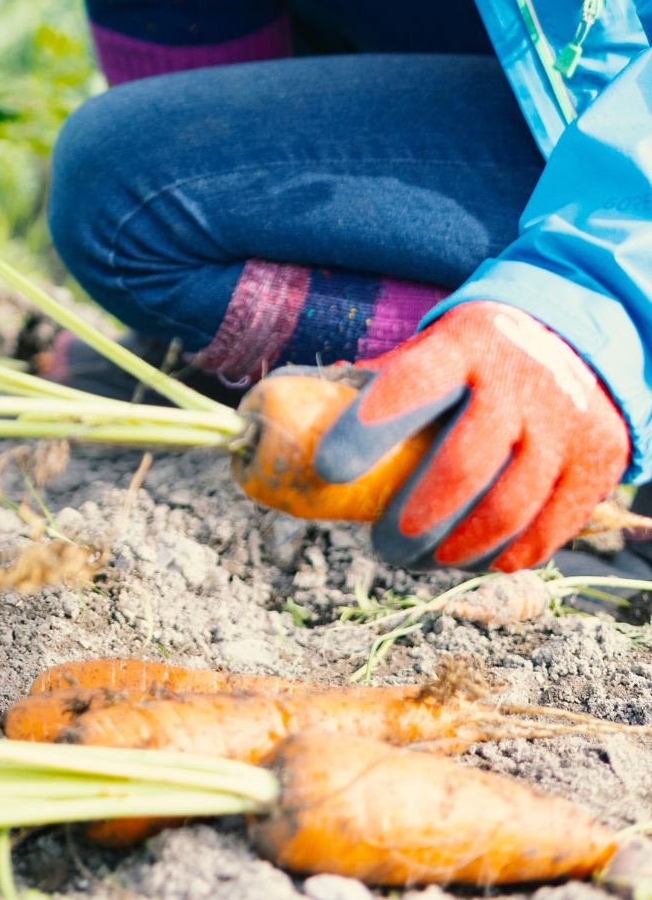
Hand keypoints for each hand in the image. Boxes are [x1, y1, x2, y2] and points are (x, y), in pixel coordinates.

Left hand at [314, 302, 629, 570]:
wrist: (577, 337)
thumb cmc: (477, 354)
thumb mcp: (438, 345)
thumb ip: (387, 382)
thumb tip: (302, 421)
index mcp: (465, 344)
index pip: (411, 386)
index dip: (368, 430)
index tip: (327, 468)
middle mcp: (520, 381)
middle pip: (464, 465)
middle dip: (414, 517)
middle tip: (380, 544)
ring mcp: (565, 424)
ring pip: (508, 509)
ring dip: (457, 549)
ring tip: (420, 561)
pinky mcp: (597, 463)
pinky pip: (548, 529)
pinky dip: (506, 556)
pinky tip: (474, 562)